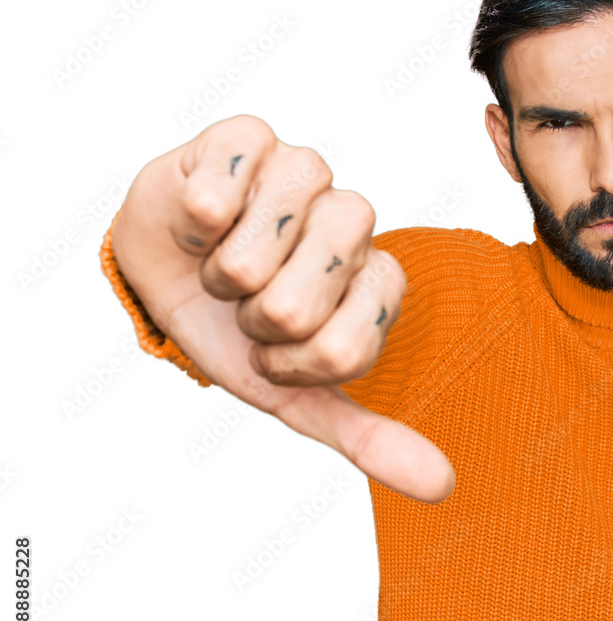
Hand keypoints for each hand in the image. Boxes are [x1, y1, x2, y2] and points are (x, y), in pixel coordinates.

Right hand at [112, 114, 454, 502]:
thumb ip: (368, 437)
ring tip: (223, 258)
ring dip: (220, 272)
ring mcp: (307, 172)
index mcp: (377, 280)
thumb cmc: (235, 330)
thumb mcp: (295, 394)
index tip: (275, 349)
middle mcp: (354, 221)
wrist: (162, 269)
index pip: (343, 350)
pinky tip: (205, 214)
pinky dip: (197, 217)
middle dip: (250, 320)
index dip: (289, 363)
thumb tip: (443, 486)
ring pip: (257, 248)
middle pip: (297, 303)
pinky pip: (222, 189)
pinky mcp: (251, 135)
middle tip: (247, 301)